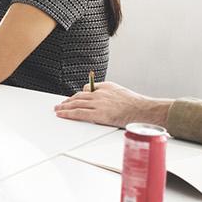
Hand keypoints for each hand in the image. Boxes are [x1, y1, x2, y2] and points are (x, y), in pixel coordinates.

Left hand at [53, 81, 171, 127]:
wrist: (144, 111)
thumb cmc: (136, 105)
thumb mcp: (119, 91)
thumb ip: (105, 91)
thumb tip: (90, 92)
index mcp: (106, 87)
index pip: (86, 90)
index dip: (77, 96)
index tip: (72, 99)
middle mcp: (100, 94)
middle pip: (78, 96)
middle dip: (68, 101)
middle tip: (60, 104)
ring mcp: (99, 104)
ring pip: (76, 104)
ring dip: (64, 107)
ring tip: (57, 109)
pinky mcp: (99, 114)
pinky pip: (79, 113)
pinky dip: (67, 113)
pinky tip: (61, 114)